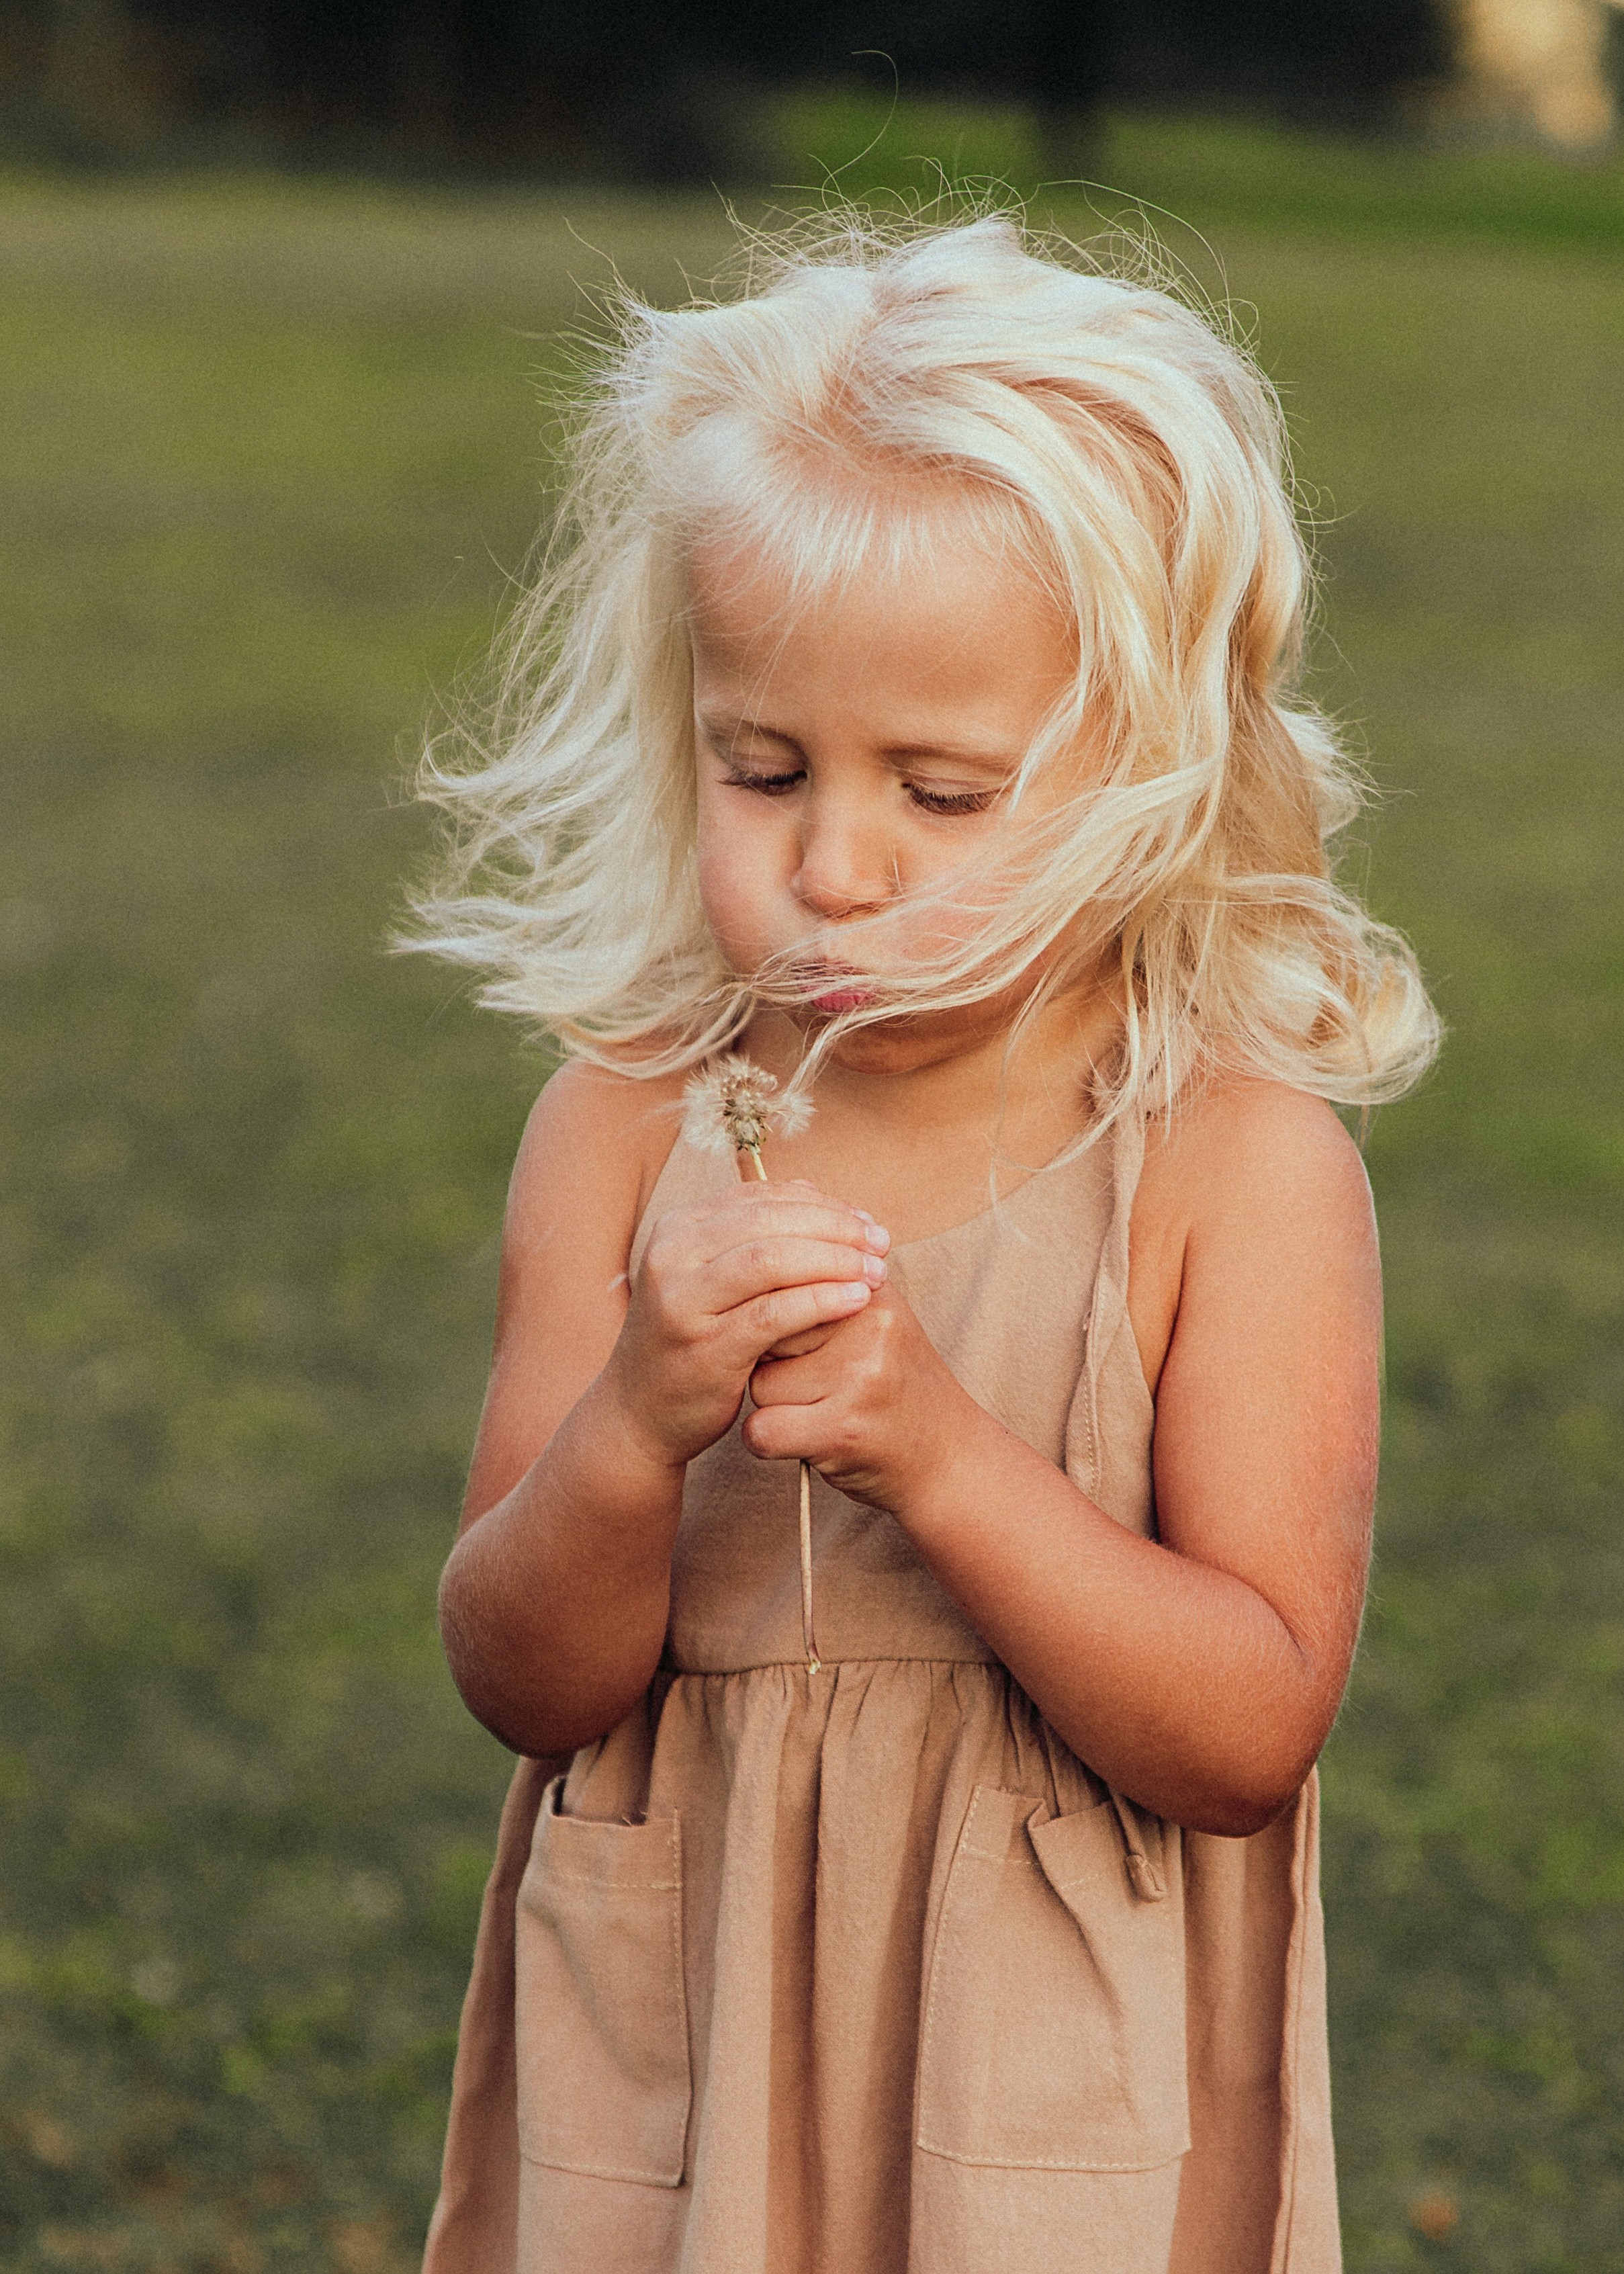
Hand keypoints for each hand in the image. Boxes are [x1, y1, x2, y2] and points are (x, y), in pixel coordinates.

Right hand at [601, 1181, 890, 1470]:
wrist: (638, 1415)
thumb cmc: (691, 1341)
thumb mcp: (713, 1279)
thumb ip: (754, 1238)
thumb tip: (815, 1191)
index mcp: (677, 1229)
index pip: (759, 1197)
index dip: (821, 1204)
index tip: (866, 1222)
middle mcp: (671, 1256)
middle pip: (768, 1221)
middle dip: (834, 1227)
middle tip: (881, 1243)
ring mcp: (682, 1302)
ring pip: (770, 1260)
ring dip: (833, 1260)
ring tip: (876, 1271)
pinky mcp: (704, 1347)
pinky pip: (772, 1314)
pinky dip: (821, 1300)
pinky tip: (856, 1301)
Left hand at [743, 1284, 983, 1512]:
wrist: (949, 1457)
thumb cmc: (896, 1385)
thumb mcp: (876, 1320)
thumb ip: (828, 1286)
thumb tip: (762, 1251)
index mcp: (873, 1289)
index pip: (782, 1284)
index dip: (776, 1321)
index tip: (797, 1345)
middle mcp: (870, 1326)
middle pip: (765, 1331)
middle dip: (772, 1361)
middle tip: (817, 1383)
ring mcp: (859, 1378)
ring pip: (760, 1384)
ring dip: (776, 1406)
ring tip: (822, 1411)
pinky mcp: (844, 1429)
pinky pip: (762, 1429)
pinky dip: (770, 1442)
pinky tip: (805, 1440)